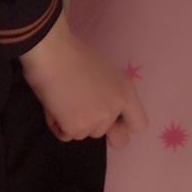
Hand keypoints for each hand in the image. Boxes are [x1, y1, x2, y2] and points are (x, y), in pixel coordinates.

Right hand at [19, 21, 149, 149]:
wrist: (54, 55)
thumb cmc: (74, 58)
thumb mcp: (105, 75)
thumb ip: (110, 95)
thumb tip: (105, 120)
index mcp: (126, 93)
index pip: (138, 125)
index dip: (123, 128)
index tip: (110, 124)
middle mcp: (115, 109)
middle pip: (102, 131)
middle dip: (88, 123)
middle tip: (75, 105)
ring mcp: (97, 120)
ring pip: (82, 134)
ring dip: (70, 123)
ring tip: (61, 100)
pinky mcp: (76, 128)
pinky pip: (65, 136)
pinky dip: (56, 125)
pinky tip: (53, 106)